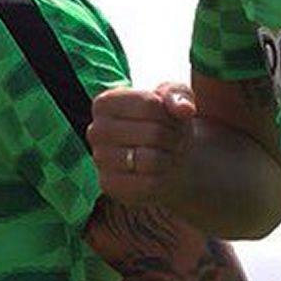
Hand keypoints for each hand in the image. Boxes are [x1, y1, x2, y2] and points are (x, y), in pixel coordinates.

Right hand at [88, 82, 195, 205]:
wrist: (167, 157)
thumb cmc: (167, 122)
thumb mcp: (176, 97)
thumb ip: (179, 94)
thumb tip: (185, 109)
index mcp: (104, 102)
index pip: (149, 105)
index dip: (169, 113)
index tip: (170, 117)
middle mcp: (96, 130)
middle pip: (152, 133)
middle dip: (171, 136)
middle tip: (173, 138)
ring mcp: (100, 159)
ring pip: (149, 160)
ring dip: (169, 157)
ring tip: (167, 152)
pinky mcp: (109, 186)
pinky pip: (147, 184)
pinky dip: (162, 178)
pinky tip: (159, 172)